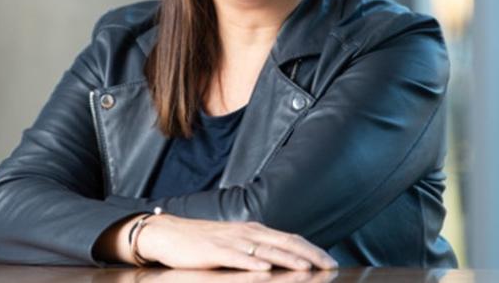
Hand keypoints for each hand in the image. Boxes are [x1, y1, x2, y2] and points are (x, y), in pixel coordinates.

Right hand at [136, 214, 338, 270]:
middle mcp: (246, 232)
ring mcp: (231, 241)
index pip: (289, 238)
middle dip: (309, 254)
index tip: (330, 261)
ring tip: (307, 268)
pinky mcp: (215, 251)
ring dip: (288, 259)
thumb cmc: (203, 241)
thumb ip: (256, 248)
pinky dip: (253, 263)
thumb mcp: (235, 241)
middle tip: (329, 265)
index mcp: (254, 230)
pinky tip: (265, 269)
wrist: (169, 233)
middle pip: (285, 242)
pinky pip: (237, 257)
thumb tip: (281, 259)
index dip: (311, 249)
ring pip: (265, 249)